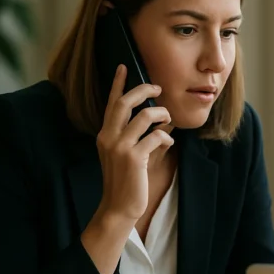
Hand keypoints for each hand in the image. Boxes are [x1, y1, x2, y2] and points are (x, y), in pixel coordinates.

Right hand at [81, 65, 173, 273]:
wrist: (119, 207)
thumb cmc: (127, 181)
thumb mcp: (129, 154)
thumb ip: (139, 136)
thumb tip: (160, 118)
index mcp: (105, 134)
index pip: (111, 103)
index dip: (117, 83)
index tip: (123, 66)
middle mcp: (108, 137)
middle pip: (124, 103)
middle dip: (143, 90)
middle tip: (157, 88)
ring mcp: (119, 147)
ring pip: (145, 116)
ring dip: (162, 115)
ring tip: (168, 120)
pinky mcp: (133, 158)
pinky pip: (156, 136)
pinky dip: (166, 137)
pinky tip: (169, 144)